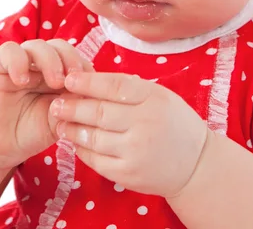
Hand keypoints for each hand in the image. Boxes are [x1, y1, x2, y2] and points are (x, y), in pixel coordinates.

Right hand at [0, 39, 92, 170]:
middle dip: (71, 60)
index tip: (92, 86)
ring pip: (38, 45)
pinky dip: (18, 61)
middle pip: (61, 47)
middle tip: (72, 81)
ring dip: (50, 60)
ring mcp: (21, 63)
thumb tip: (91, 93)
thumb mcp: (58, 121)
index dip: (85, 68)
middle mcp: (42, 65)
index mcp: (61, 74)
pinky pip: (9, 51)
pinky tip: (22, 80)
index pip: (77, 59)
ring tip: (54, 81)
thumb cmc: (31, 132)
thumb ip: (73, 106)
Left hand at [49, 72, 208, 197]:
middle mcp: (145, 124)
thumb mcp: (160, 96)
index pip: (115, 87)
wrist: (196, 164)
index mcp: (154, 98)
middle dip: (72, 106)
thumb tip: (91, 80)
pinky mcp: (128, 174)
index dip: (88, 82)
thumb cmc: (174, 123)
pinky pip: (96, 160)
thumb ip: (130, 89)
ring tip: (59, 120)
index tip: (69, 78)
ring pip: (93, 137)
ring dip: (72, 128)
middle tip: (56, 102)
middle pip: (99, 112)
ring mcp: (136, 151)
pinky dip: (81, 149)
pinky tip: (74, 141)